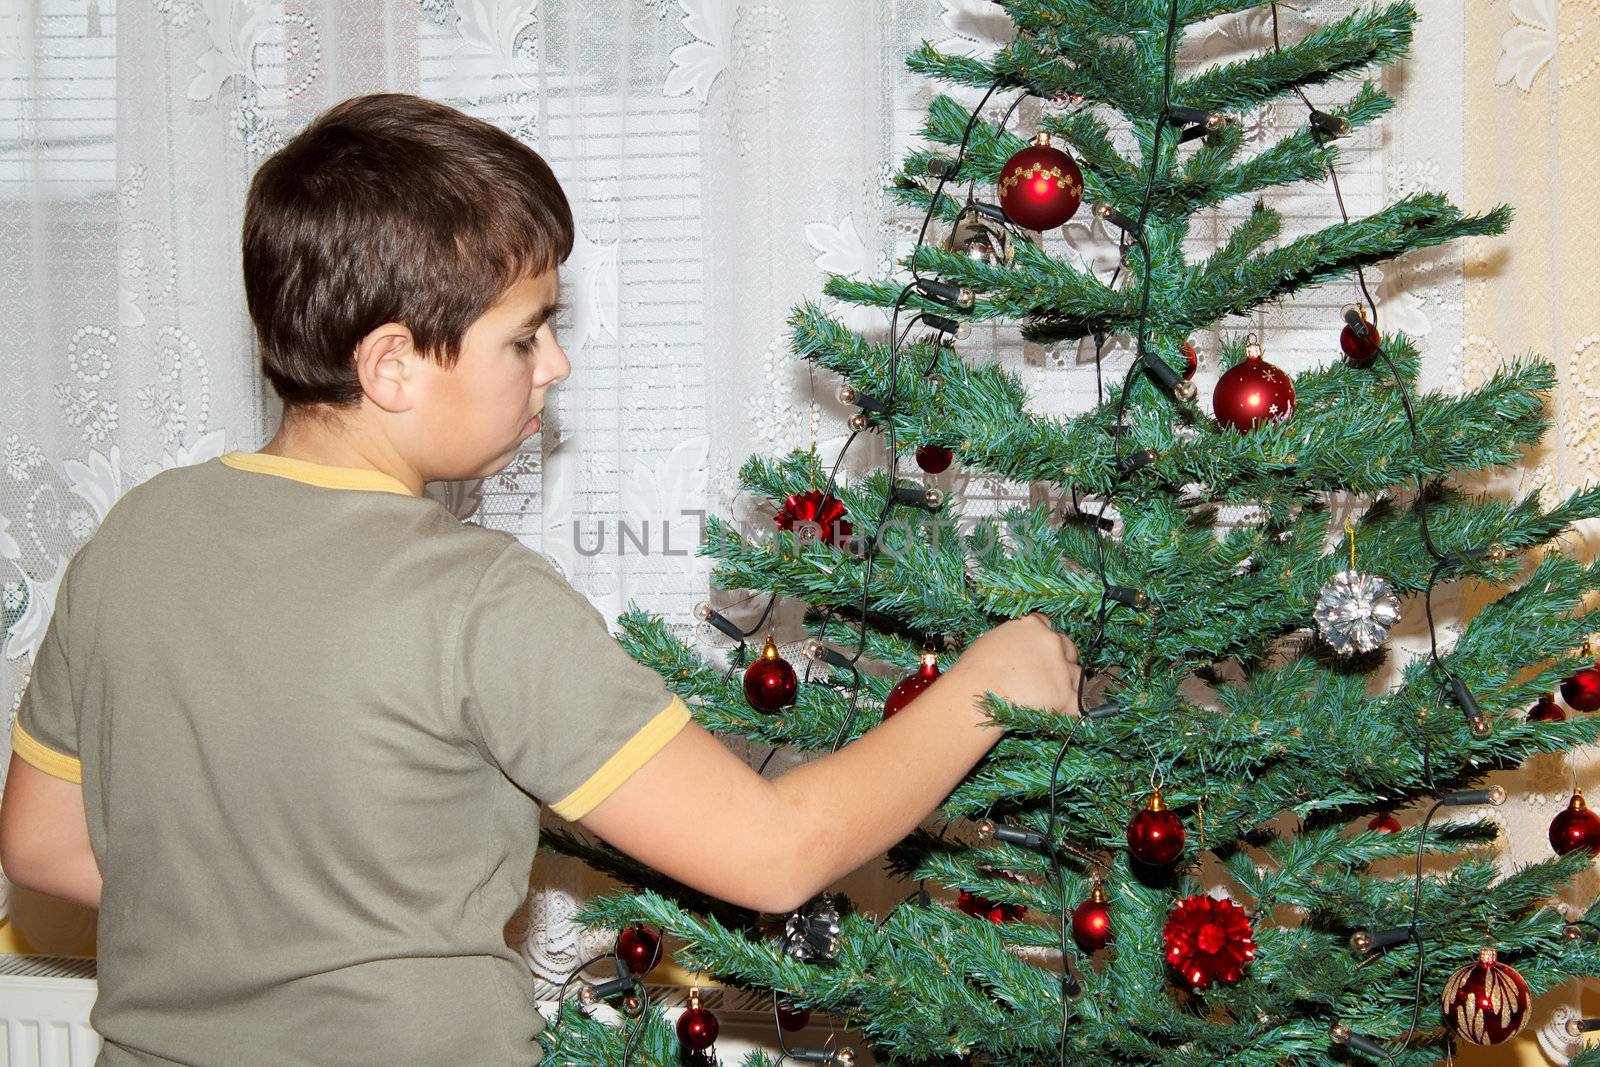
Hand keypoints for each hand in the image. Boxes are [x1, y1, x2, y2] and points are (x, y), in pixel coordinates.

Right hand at [953, 614, 1080, 715]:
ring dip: (1067, 684)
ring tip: (1048, 697)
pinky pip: (1082, 703)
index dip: (1044, 642)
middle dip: (1061, 660)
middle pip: (1069, 648)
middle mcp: (1051, 642)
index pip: (1048, 627)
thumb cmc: (973, 670)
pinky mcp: (1065, 697)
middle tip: (1044, 676)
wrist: (973, 695)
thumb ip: (1014, 639)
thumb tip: (1018, 649)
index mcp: (1032, 625)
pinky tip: (1066, 711)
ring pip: (1077, 675)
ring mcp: (1061, 669)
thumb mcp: (992, 640)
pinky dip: (1075, 708)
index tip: (1038, 654)